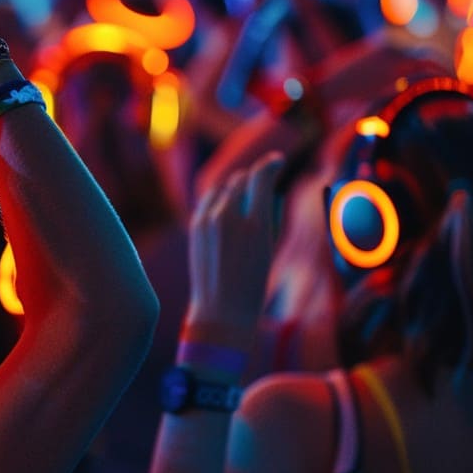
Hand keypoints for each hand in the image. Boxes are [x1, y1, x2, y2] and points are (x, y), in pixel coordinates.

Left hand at [186, 153, 283, 339]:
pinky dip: (219, 197)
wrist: (221, 311)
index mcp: (255, 225)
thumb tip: (265, 192)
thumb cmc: (252, 284)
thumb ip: (267, 216)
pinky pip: (208, 200)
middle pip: (240, 180)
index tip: (277, 160)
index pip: (260, 177)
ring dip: (235, 186)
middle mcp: (228, 218)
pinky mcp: (195, 226)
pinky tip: (227, 204)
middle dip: (253, 177)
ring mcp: (207, 221)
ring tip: (245, 192)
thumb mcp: (268, 248)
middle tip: (263, 179)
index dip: (270, 164)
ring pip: (222, 187)